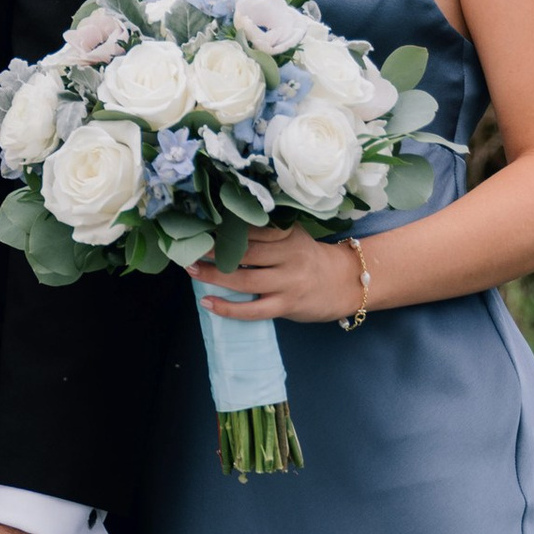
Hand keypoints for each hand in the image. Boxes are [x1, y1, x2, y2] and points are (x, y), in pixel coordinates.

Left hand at [188, 230, 367, 325]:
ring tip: (191, 270)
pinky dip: (227, 307)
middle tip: (188, 246)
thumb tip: (221, 231)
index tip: (200, 224)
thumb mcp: (293, 238)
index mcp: (288, 234)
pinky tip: (207, 302)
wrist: (346, 283)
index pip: (253, 228)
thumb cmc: (309, 259)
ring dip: (213, 275)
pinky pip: (252, 310)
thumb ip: (266, 234)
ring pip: (244, 279)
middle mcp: (289, 255)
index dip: (224, 227)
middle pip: (245, 251)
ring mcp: (289, 282)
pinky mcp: (287, 305)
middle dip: (213, 250)